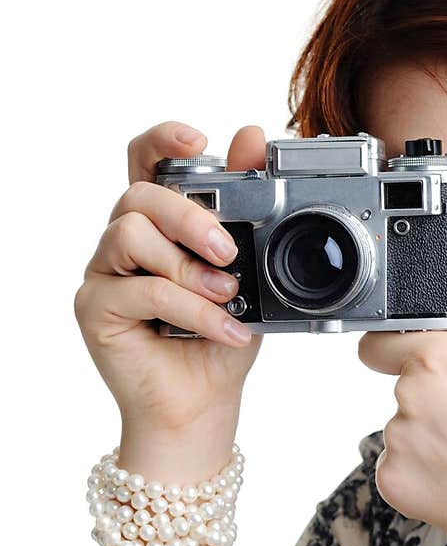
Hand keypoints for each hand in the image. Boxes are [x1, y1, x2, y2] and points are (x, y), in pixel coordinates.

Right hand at [75, 120, 266, 436]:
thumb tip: (253, 138)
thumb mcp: (250, 274)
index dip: (162, 139)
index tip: (200, 138)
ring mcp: (105, 274)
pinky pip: (141, 289)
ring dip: (187, 266)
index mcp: (159, 226)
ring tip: (228, 297)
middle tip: (229, 252)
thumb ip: (249, 211)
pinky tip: (224, 329)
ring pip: (129, 232)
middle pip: (138, 194)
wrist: (203, 407)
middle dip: (190, 215)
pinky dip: (191, 309)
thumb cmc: (219, 341)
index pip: (144, 163)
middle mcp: (124, 243)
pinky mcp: (96, 309)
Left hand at [357, 218, 446, 545]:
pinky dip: (422, 470)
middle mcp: (406, 400)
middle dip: (429, 393)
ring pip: (401, 427)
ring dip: (428, 433)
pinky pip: (397, 466)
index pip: (383, 340)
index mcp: (436, 360)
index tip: (437, 363)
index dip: (408, 347)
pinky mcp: (391, 484)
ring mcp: (395, 445)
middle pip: (399, 385)